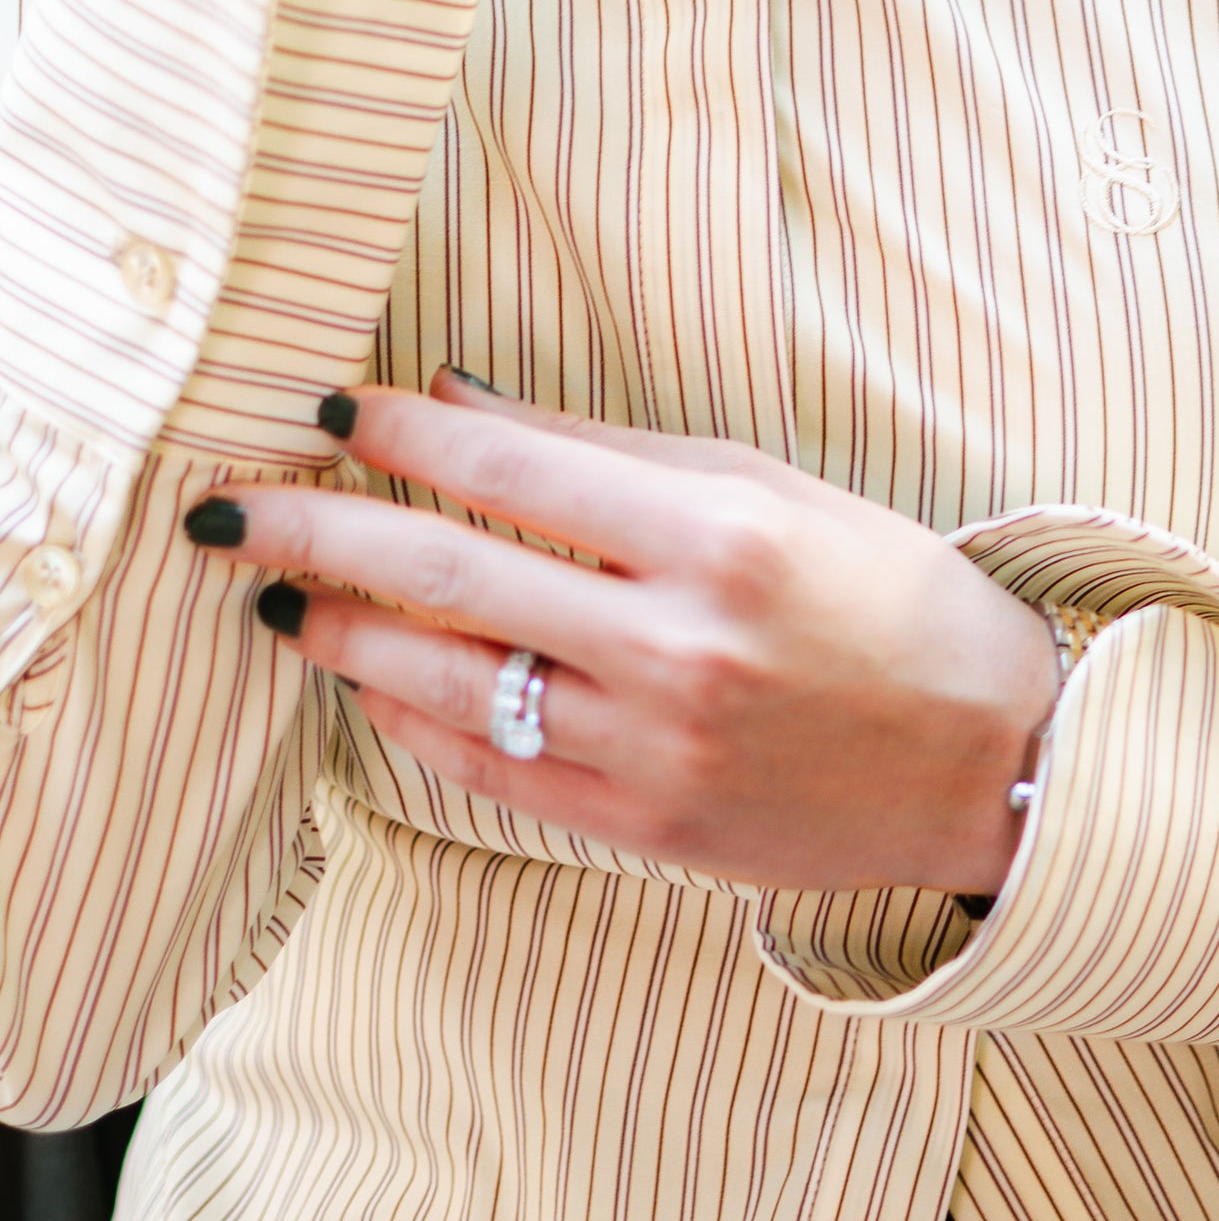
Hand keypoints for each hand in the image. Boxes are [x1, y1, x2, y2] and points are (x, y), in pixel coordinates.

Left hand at [188, 378, 1060, 893]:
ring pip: (447, 680)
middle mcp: (675, 644)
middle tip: (228, 508)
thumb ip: (612, 450)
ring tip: (281, 599)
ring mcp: (652, 746)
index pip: (513, 467)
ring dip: (344, 633)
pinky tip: (369, 683)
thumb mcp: (774, 489)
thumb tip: (463, 395)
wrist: (989, 757)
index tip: (332, 409)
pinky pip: (487, 769)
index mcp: (717, 537)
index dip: (405, 432)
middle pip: (448, 573)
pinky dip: (411, 720)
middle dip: (318, 533)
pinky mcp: (642, 825)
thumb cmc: (891, 597)